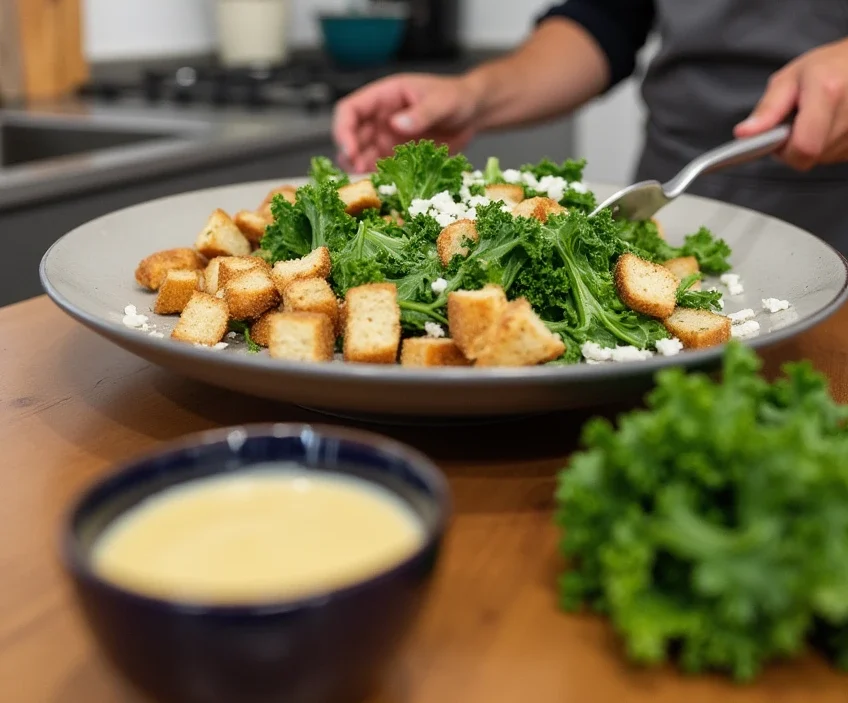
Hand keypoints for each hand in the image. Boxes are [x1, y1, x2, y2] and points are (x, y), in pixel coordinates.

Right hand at [332, 73, 479, 172]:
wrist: (473, 114)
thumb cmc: (457, 97)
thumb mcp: (442, 102)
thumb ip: (421, 113)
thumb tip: (396, 125)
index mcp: (384, 96)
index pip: (350, 110)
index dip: (343, 129)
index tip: (349, 149)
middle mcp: (380, 118)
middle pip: (350, 135)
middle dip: (349, 154)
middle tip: (357, 172)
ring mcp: (387, 138)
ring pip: (361, 154)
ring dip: (358, 168)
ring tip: (366, 182)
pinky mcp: (397, 156)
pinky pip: (379, 167)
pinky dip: (376, 177)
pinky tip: (380, 186)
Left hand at [734, 38, 847, 170]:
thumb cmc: (828, 67)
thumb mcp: (789, 79)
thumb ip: (766, 109)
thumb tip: (744, 134)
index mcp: (827, 93)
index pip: (803, 148)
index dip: (785, 151)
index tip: (778, 138)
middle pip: (810, 156)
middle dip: (795, 145)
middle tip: (797, 122)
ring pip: (822, 158)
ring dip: (812, 144)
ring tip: (816, 118)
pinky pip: (836, 155)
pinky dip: (826, 144)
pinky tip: (829, 124)